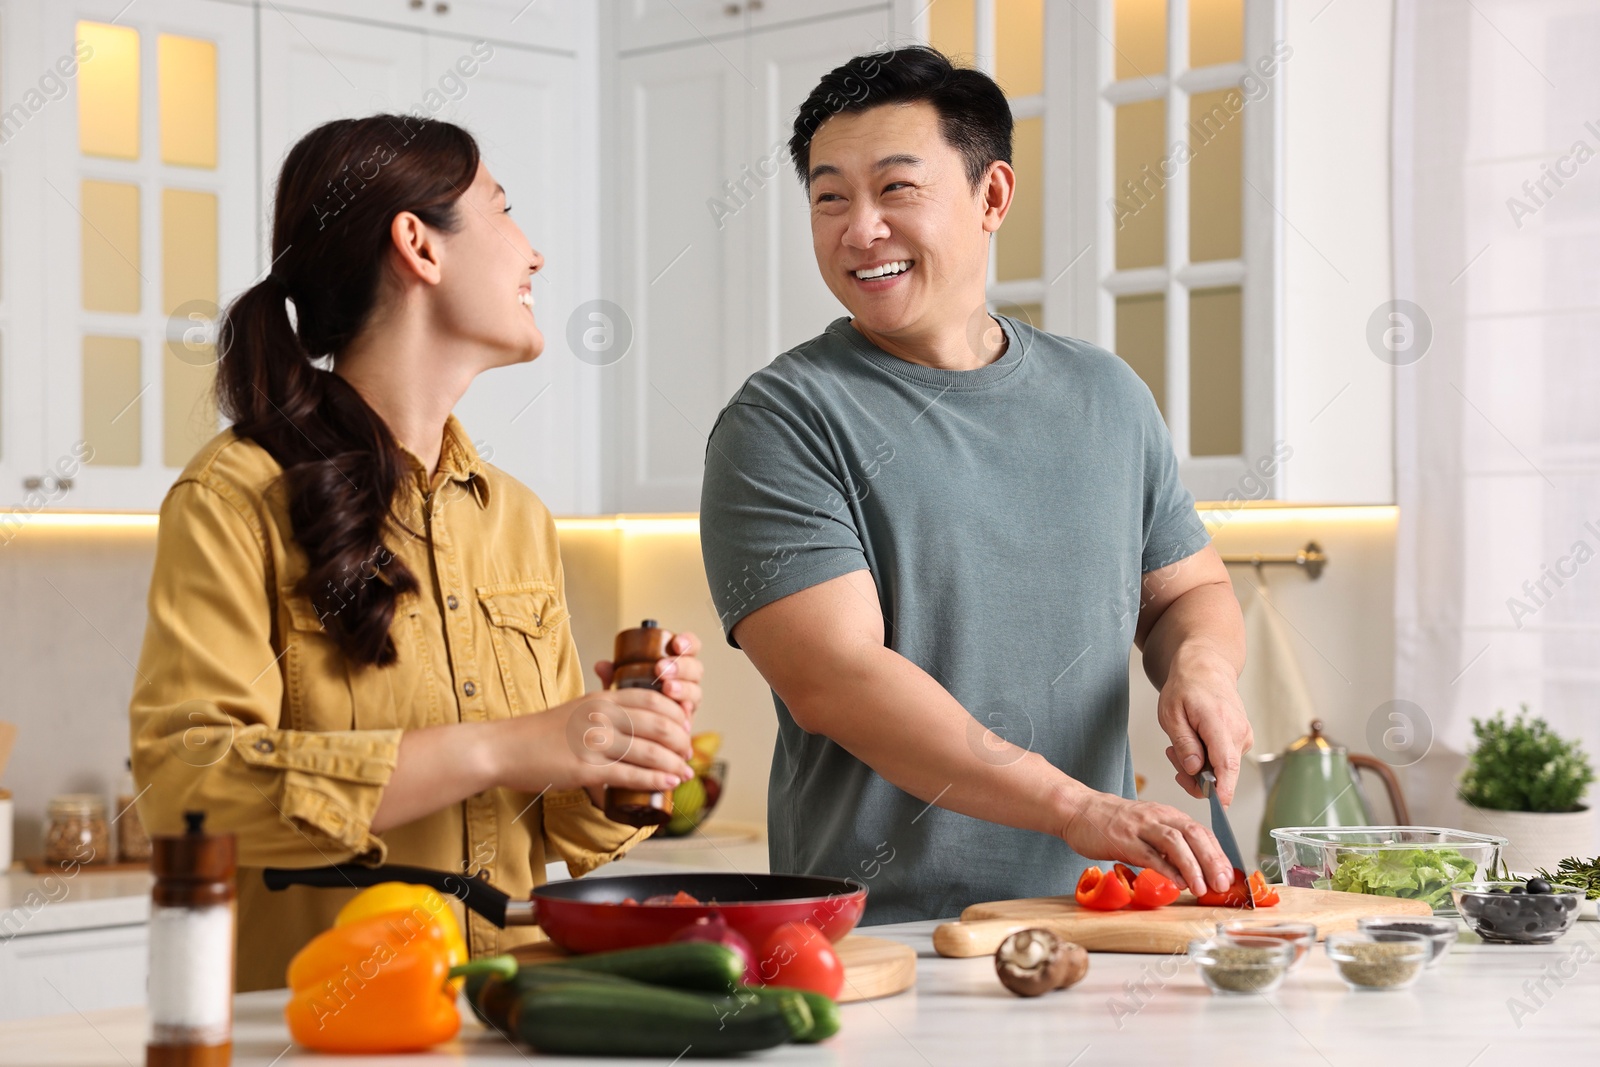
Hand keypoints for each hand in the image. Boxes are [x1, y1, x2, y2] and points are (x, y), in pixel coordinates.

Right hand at [487, 687, 695, 797]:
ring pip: (649, 751)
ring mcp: (594, 741)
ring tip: (685, 772)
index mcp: (602, 698)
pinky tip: (668, 783)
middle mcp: (601, 715)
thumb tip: (633, 721)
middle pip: (659, 724)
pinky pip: (630, 774)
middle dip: (682, 740)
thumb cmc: (541, 732)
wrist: (506, 748)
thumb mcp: (578, 708)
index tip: (686, 726)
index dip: (676, 713)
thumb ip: (605, 709)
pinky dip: (655, 779)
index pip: (653, 698)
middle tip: (688, 752)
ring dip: (674, 763)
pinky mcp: (586, 768)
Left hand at [593, 631, 703, 715]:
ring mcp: (689, 702)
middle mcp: (686, 681)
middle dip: (681, 666)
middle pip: (695, 668)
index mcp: (675, 664)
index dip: (687, 642)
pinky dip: (686, 713)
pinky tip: (680, 713)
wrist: (636, 734)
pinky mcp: (687, 722)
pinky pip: (692, 716)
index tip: (676, 644)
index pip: (689, 647)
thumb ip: (614, 677)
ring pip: (696, 690)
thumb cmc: (632, 702)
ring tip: (668, 689)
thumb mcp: (622, 687)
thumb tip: (601, 666)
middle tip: (661, 669)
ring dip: (684, 688)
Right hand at [1063, 790, 1235, 894]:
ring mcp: (1140, 827)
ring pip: (1175, 842)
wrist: (1078, 810)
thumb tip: (1192, 869)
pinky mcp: (1123, 839)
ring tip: (1201, 888)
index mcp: (1167, 814)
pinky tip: (1177, 883)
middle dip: (1212, 860)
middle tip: (1222, 884)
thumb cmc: (1112, 822)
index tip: (1227, 875)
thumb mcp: (1147, 827)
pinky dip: (1167, 869)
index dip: (1218, 854)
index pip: (1201, 832)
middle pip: (1194, 834)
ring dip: (1192, 866)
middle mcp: (1157, 817)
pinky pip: (1149, 854)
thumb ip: (1168, 845)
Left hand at [1156, 644, 1251, 805]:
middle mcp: (1239, 733)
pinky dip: (1207, 760)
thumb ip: (1184, 743)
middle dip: (1194, 776)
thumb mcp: (1171, 714)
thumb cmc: (1186, 688)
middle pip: (1222, 774)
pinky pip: (1225, 762)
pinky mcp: (1242, 742)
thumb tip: (1194, 769)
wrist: (1206, 669)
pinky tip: (1195, 744)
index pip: (1227, 764)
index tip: (1218, 807)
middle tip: (1173, 756)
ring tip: (1181, 745)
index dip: (1223, 789)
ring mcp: (1244, 738)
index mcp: (1220, 724)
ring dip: (1199, 767)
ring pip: (1222, 770)